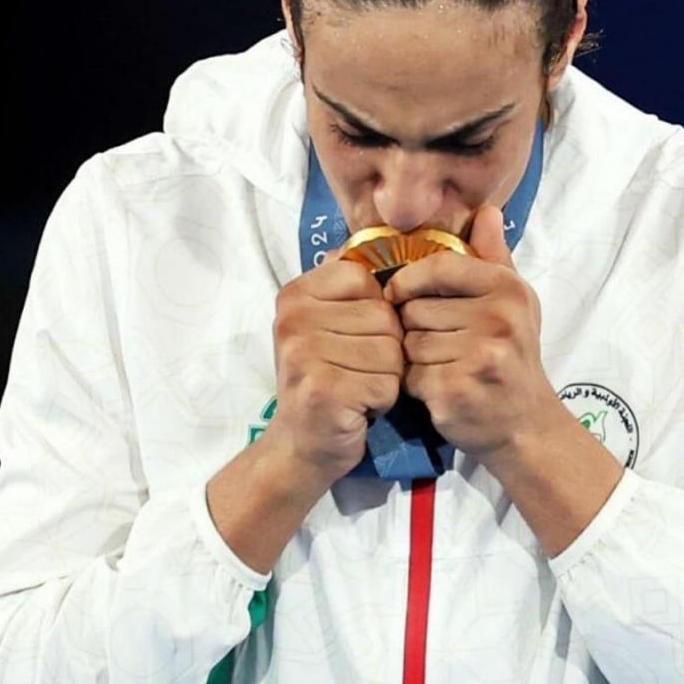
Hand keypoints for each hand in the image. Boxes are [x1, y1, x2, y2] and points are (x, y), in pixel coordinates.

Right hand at [264, 250, 405, 479]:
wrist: (302, 444)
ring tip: (358, 388)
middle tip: (357, 371)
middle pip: (384, 317)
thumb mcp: (327, 325)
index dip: (377, 313)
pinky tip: (359, 407)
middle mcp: (293, 319)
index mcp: (295, 295)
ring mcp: (304, 354)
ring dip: (386, 378)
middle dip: (385, 350)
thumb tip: (366, 239)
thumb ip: (344, 286)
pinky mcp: (323, 390)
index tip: (354, 338)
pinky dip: (382, 401)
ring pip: (390, 351)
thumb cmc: (327, 380)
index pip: (365, 278)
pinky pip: (387, 383)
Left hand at [384, 204, 555, 459]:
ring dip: (415, 359)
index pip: (437, 266)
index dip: (408, 280)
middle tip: (438, 345)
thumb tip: (487, 210)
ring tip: (441, 367)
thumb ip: (494, 258)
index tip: (399, 294)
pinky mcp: (456, 390)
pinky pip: (411, 376)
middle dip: (415, 328)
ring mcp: (478, 356)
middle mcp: (497, 319)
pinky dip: (416, 386)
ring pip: (409, 344)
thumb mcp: (514, 304)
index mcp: (507, 290)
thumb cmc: (513, 357)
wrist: (526, 425)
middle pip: (415, 309)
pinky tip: (439, 390)